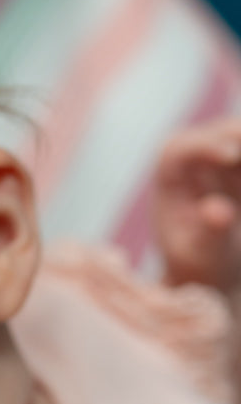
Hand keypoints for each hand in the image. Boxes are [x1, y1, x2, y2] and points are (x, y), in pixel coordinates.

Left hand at [152, 117, 240, 301]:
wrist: (216, 271)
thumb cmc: (200, 265)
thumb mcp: (203, 257)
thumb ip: (209, 234)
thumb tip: (216, 211)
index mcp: (169, 180)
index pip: (178, 148)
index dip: (204, 144)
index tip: (231, 156)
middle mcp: (194, 162)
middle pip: (217, 132)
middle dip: (237, 136)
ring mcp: (223, 161)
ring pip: (237, 135)